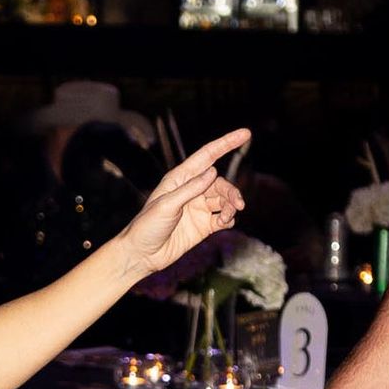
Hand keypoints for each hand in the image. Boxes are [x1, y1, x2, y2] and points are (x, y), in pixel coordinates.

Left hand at [120, 129, 249, 276]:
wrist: (142, 255)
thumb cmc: (147, 226)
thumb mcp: (167, 205)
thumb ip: (191, 189)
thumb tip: (213, 171)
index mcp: (180, 179)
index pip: (208, 155)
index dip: (226, 143)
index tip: (246, 133)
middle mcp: (191, 190)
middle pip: (220, 182)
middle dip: (231, 191)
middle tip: (238, 204)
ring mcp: (198, 208)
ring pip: (224, 200)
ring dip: (231, 206)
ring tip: (229, 216)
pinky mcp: (203, 225)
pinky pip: (223, 217)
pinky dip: (228, 219)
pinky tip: (224, 223)